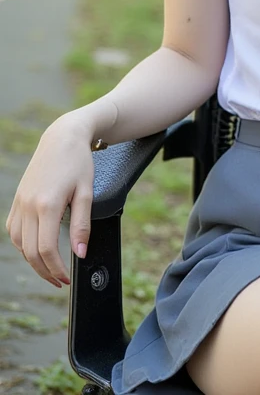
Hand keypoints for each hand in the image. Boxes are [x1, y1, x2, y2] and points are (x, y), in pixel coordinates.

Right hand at [4, 115, 94, 287]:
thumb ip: (82, 225)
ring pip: (19, 244)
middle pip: (30, 251)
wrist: (62, 137)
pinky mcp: (17, 200)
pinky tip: (36, 248)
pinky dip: (23, 245)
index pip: (46, 249)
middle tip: (60, 281)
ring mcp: (20, 202)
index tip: (67, 278)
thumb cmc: (78, 162)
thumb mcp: (87, 192)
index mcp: (47, 204)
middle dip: (45, 271)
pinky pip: (14, 231)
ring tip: (50, 268)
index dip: (56, 269)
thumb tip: (80, 253)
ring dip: (33, 261)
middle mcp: (29, 205)